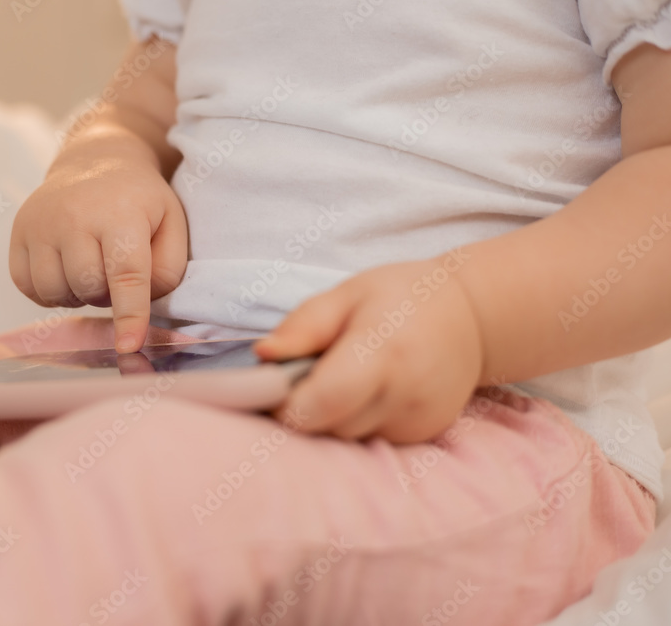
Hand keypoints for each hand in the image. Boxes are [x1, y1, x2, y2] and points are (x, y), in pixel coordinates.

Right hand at [9, 159, 187, 353]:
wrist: (95, 160)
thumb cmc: (140, 201)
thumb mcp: (172, 223)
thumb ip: (168, 269)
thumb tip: (142, 306)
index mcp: (120, 212)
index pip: (126, 273)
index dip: (129, 315)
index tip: (129, 345)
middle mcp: (74, 215)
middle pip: (88, 287)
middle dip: (106, 295)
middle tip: (115, 272)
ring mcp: (39, 223)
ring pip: (55, 291)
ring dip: (77, 294)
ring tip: (91, 269)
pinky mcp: (17, 232)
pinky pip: (28, 287)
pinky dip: (49, 291)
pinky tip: (66, 271)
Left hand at [252, 255, 484, 442]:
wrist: (472, 316)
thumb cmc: (400, 297)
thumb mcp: (346, 295)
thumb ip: (303, 326)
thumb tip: (262, 356)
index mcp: (383, 352)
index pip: (322, 402)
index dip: (286, 403)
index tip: (273, 386)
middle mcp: (405, 394)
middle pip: (327, 426)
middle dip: (303, 408)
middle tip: (306, 374)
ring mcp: (417, 420)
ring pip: (345, 437)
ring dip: (329, 417)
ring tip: (341, 376)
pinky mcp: (423, 435)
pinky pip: (368, 438)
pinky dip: (355, 421)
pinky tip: (367, 391)